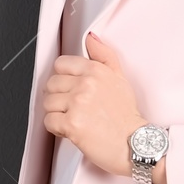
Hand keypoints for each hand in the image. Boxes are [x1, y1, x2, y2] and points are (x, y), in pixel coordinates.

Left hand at [42, 32, 149, 179]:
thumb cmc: (127, 116)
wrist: (136, 145)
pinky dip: (57, 128)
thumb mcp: (120, 78)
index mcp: (95, 70)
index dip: (64, 79)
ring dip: (57, 114)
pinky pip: (49, 121)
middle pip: (51, 84)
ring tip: (75, 119)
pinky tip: (72, 130)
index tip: (71, 90)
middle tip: (74, 108)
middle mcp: (86, 84)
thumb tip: (91, 38)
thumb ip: (104, 55)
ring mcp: (78, 103)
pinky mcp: (72, 123)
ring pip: (48, 103)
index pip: (60, 65)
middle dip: (59, 97)